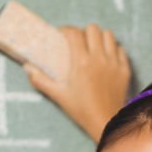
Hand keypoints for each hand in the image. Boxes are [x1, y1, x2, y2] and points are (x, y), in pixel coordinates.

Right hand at [23, 23, 131, 142]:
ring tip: (93, 45)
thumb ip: (41, 80)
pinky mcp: (124, 69)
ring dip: (100, 37)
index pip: (74, 33)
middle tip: (78, 40)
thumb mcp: (58, 95)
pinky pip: (121, 49)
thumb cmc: (81, 110)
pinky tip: (107, 56)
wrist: (106, 123)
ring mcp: (114, 63)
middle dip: (84, 31)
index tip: (61, 34)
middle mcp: (99, 58)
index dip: (66, 29)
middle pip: (93, 29)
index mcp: (81, 62)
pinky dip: (113, 49)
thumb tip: (27, 67)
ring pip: (109, 35)